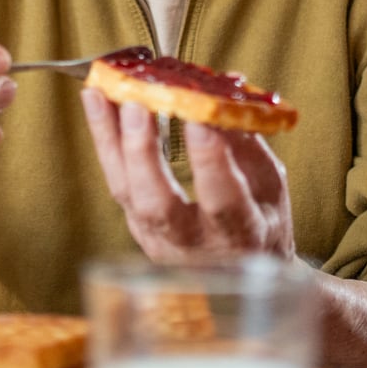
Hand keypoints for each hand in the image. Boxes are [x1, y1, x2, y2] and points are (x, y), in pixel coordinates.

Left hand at [79, 88, 295, 261]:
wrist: (240, 275)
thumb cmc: (261, 223)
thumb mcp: (270, 185)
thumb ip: (246, 143)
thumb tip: (223, 93)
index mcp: (241, 235)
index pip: (223, 202)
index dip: (211, 162)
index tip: (199, 120)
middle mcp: (193, 245)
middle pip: (158, 206)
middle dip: (144, 153)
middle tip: (137, 105)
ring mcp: (158, 239)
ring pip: (126, 193)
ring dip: (110, 139)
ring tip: (100, 93)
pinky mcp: (136, 227)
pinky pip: (117, 182)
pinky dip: (106, 141)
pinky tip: (96, 103)